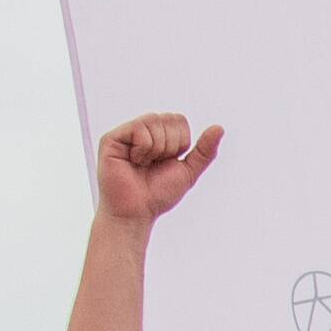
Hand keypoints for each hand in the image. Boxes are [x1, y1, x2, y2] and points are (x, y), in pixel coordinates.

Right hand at [97, 108, 223, 226]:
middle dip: (170, 145)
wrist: (137, 212)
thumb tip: (219, 128)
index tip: (168, 161)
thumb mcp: (188, 171)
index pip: (179, 120)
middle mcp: (141, 131)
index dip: (180, 142)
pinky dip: (143, 148)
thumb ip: (204, 151)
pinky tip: (134, 161)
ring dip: (157, 149)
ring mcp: (125, 134)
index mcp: (158, 136)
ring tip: (143, 164)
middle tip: (154, 164)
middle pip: (169, 118)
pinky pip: (139, 127)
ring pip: (154, 120)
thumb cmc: (158, 194)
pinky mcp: (111, 138)